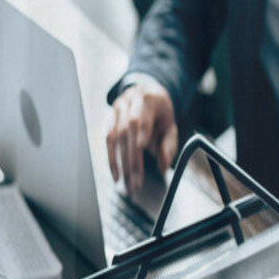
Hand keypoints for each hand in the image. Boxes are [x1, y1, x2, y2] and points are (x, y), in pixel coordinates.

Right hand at [107, 78, 177, 192]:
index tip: (142, 149)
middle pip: (127, 131)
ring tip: (126, 184)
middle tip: (136, 182)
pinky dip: (111, 159)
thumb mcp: (170, 126)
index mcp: (148, 99)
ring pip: (115, 137)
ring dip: (119, 163)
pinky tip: (116, 175)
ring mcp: (117, 110)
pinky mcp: (109, 119)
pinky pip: (108, 141)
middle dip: (131, 159)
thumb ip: (169, 146)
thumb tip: (163, 167)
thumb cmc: (160, 113)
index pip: (142, 117)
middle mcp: (129, 101)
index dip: (141, 132)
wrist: (147, 94)